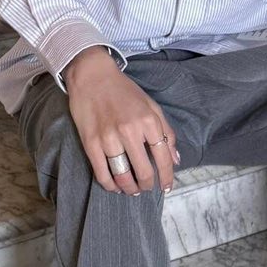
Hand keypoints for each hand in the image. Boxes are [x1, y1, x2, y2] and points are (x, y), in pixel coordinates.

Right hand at [62, 47, 179, 192]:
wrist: (93, 76)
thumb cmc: (124, 91)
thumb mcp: (152, 106)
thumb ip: (166, 132)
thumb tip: (175, 160)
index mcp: (149, 121)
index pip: (163, 158)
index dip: (167, 177)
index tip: (167, 187)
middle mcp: (130, 131)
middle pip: (143, 171)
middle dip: (148, 184)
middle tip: (147, 187)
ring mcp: (109, 139)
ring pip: (122, 176)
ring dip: (130, 188)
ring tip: (132, 190)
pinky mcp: (91, 143)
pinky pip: (102, 173)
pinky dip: (110, 185)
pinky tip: (115, 187)